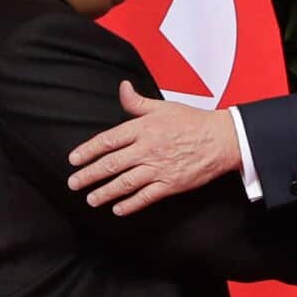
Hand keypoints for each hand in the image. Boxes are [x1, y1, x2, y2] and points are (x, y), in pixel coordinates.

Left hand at [67, 81, 241, 214]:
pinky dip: (130, 204)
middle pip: (112, 164)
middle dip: (89, 175)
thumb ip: (138, 102)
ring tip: (91, 198)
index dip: (88, 150)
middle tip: (74, 183)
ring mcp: (159, 168)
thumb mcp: (163, 106)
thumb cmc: (193, 121)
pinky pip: (146, 197)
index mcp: (144, 128)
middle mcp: (148, 149)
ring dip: (105, 192)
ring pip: (125, 183)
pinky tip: (118, 209)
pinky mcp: (171, 184)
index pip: (108, 140)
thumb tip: (123, 88)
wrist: (222, 139)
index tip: (74, 159)